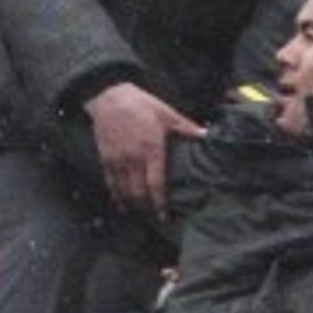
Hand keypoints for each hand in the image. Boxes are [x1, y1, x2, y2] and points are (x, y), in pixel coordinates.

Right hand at [83, 82, 205, 216]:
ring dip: (132, 203)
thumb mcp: (167, 114)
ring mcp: (118, 160)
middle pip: (139, 192)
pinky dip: (116, 195)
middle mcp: (134, 158)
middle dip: (146, 206)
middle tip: (154, 214)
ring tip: (140, 211)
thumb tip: (207, 134)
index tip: (164, 215)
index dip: (160, 202)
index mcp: (152, 149)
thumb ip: (186, 128)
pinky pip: (110, 182)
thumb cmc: (141, 104)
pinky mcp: (106, 158)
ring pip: (124, 190)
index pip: (156, 183)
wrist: (110, 97)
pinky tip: (121, 203)